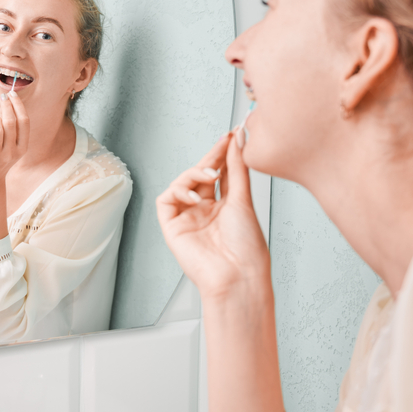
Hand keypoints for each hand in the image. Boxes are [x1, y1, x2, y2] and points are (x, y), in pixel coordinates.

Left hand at [0, 92, 28, 186]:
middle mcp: (11, 153)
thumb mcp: (13, 148)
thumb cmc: (0, 159)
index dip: (18, 105)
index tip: (12, 94)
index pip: (24, 122)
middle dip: (6, 106)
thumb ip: (14, 130)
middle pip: (10, 123)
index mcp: (22, 148)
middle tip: (2, 98)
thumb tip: (9, 103)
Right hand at [156, 128, 270, 301]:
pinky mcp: (172, 227)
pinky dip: (177, 191)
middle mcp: (205, 212)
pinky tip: (193, 194)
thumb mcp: (243, 198)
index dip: (222, 155)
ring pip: (181, 184)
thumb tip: (238, 139)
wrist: (237, 275)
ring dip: (194, 173)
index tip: (231, 136)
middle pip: (200, 176)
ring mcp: (188, 219)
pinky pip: (166, 200)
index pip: (220, 174)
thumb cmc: (246, 246)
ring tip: (210, 174)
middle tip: (221, 144)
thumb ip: (237, 167)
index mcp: (225, 208)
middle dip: (210, 159)